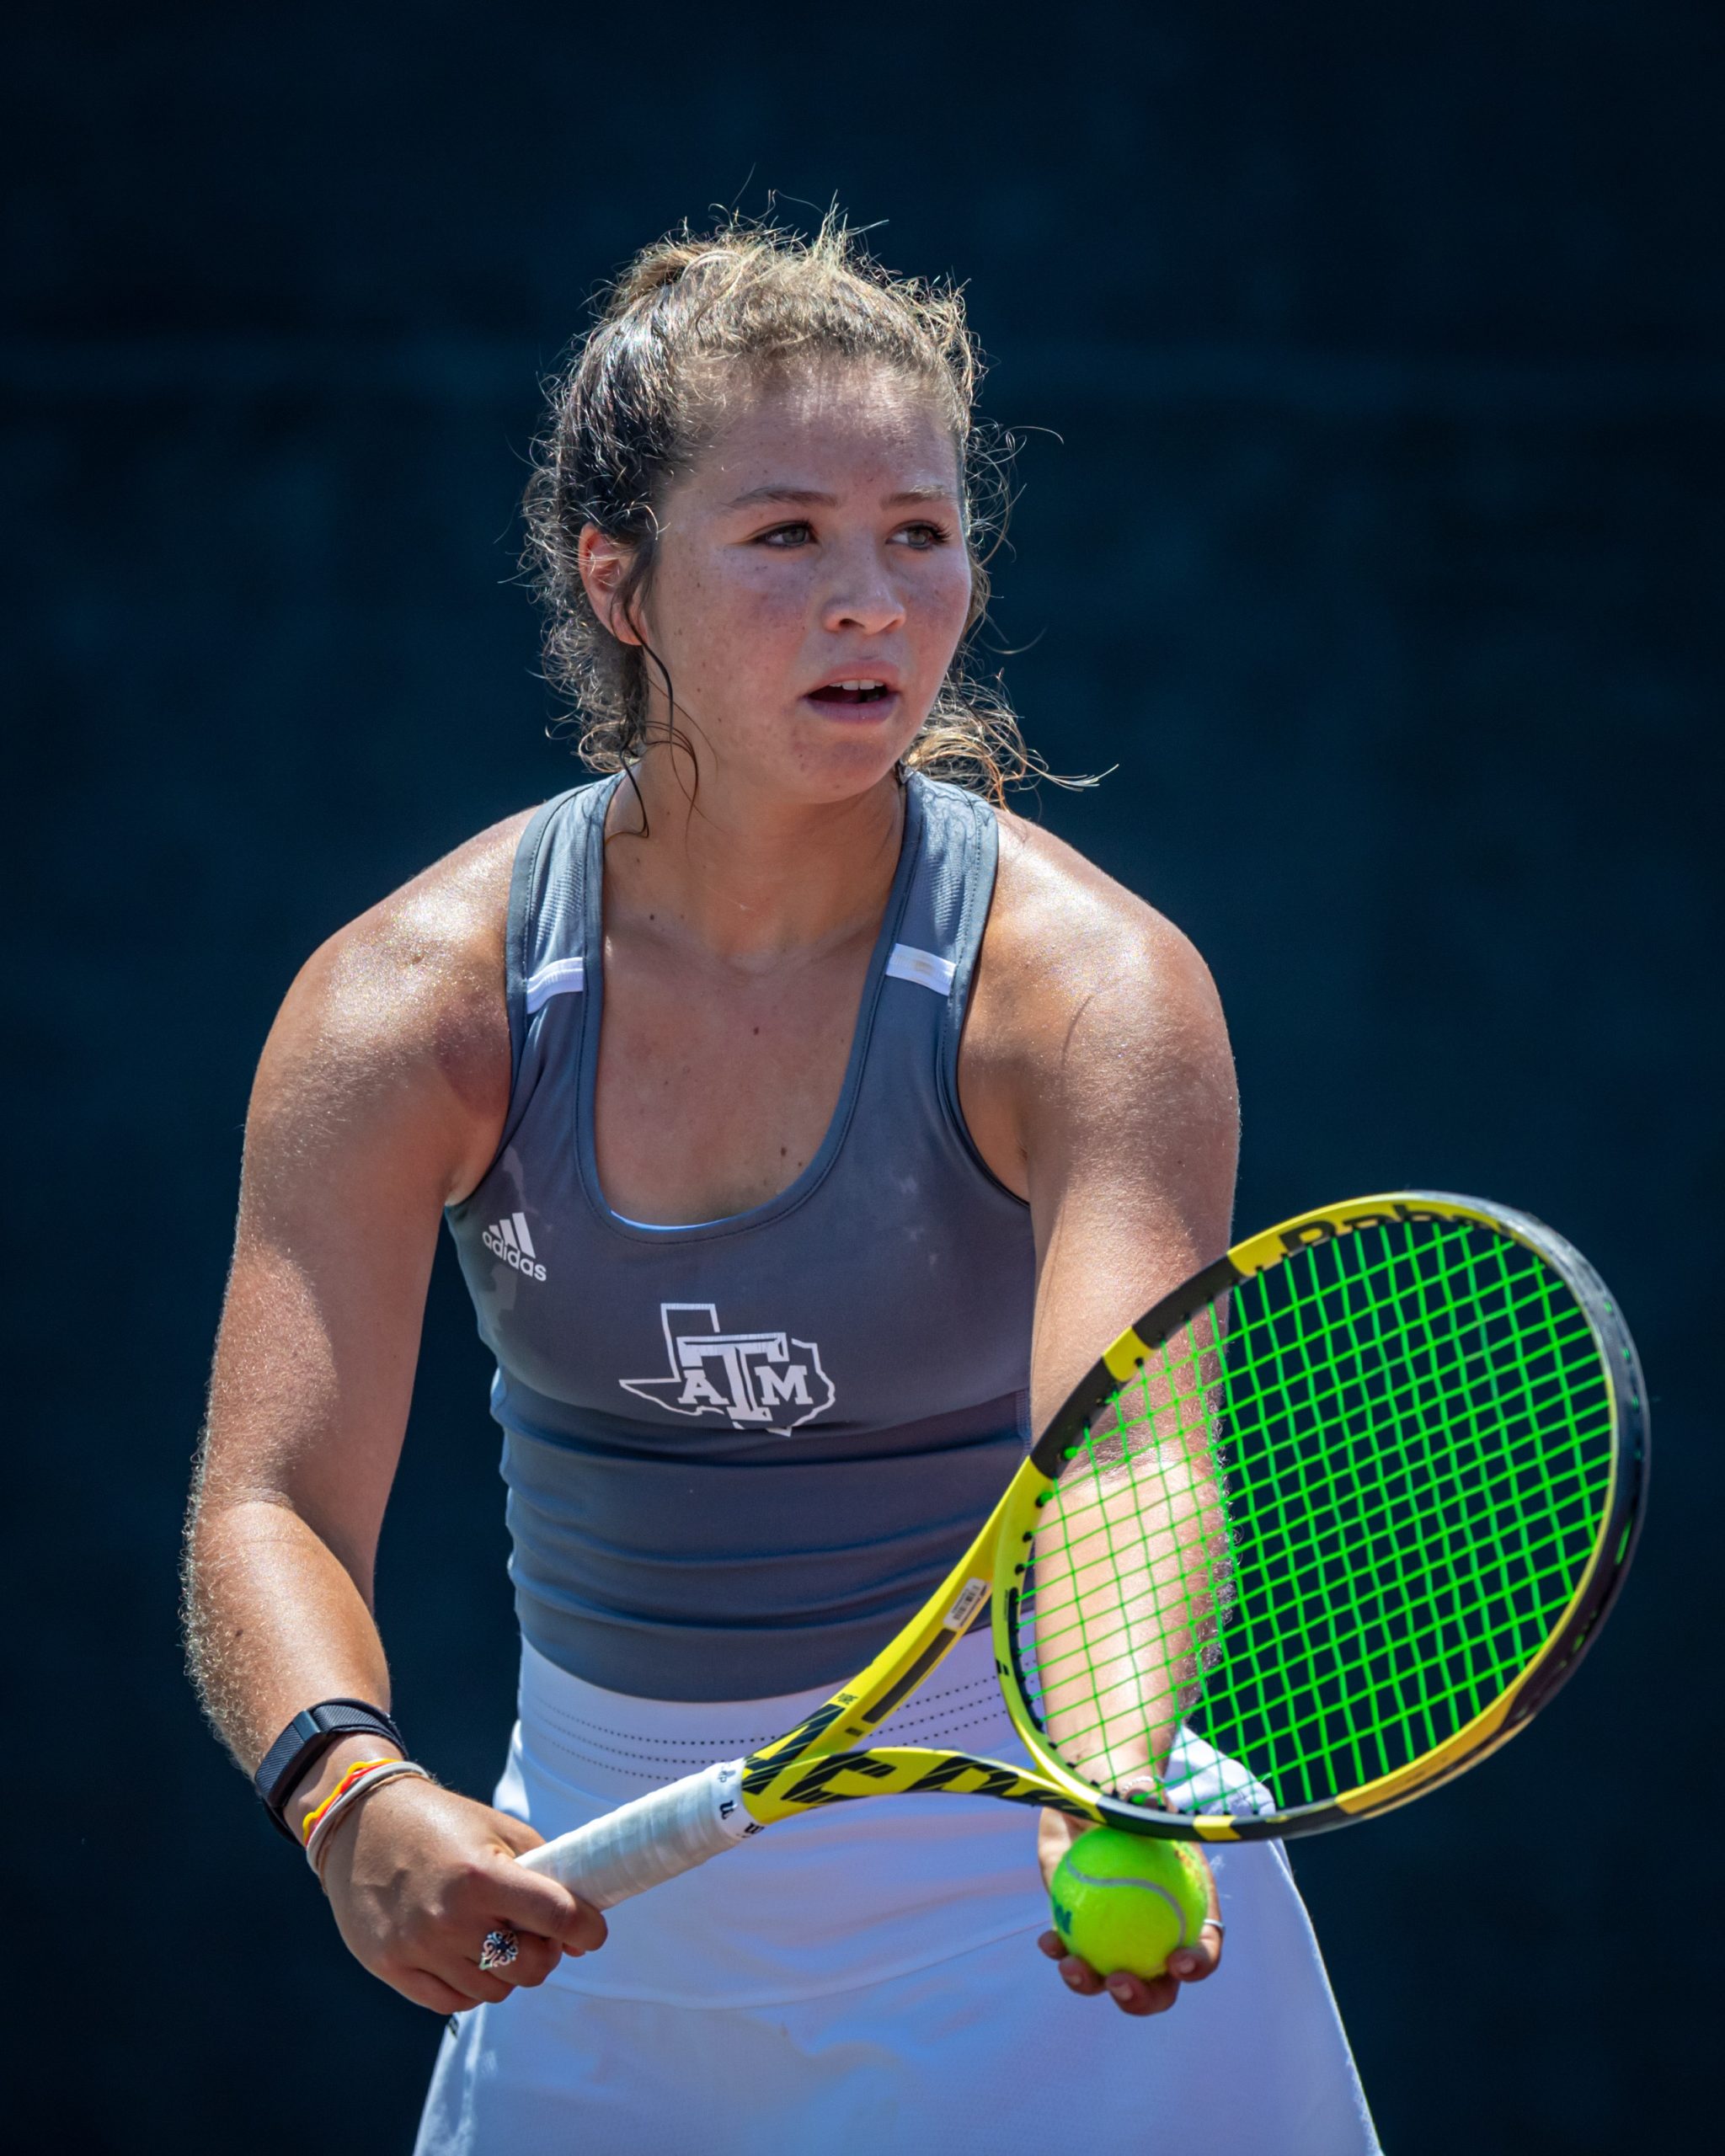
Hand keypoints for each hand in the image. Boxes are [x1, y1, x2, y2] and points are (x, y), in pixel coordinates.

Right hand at [317, 1776, 606, 2013]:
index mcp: (482, 1876)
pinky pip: (453, 2003)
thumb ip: (547, 1877)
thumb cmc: (442, 1824)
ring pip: (494, 1990)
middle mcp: (450, 1918)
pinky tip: (467, 1954)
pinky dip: (471, 1986)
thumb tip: (579, 1939)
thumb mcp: (500, 1831)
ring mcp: (418, 1948)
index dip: (587, 1928)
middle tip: (537, 1931)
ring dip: (507, 1969)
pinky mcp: (392, 1967)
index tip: (592, 1931)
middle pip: (530, 1967)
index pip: (557, 1916)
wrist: (362, 1823)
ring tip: (496, 1935)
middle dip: (546, 1952)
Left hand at [1035, 1808, 1222, 2016]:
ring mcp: (1118, 1935)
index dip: (1199, 1963)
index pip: (1204, 1944)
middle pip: (1161, 1984)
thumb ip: (1144, 1798)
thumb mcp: (1136, 1790)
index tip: (1178, 1960)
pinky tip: (1048, 1943)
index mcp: (1188, 1906)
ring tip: (1073, 1967)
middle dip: (1144, 1997)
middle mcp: (1156, 1930)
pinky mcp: (1083, 1930)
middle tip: (1120, 1981)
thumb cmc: (1122, 1790)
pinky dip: (1061, 1954)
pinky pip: (1073, 1953)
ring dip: (1093, 1985)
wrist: (1086, 1792)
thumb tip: (1150, 1802)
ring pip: (1112, 1979)